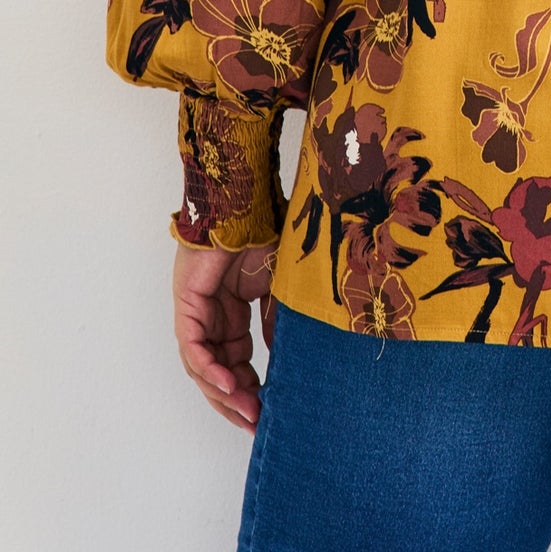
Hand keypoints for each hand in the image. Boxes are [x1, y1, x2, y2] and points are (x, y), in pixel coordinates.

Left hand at [172, 238, 277, 433]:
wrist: (247, 206)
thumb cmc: (264, 235)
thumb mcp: (279, 290)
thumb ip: (276, 324)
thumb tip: (282, 360)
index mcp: (231, 314)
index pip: (236, 363)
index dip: (250, 390)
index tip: (268, 413)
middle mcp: (211, 318)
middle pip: (216, 373)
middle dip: (235, 402)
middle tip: (256, 425)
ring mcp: (197, 313)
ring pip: (203, 368)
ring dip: (224, 394)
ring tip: (248, 412)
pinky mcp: (187, 305)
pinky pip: (194, 348)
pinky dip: (210, 369)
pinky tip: (228, 385)